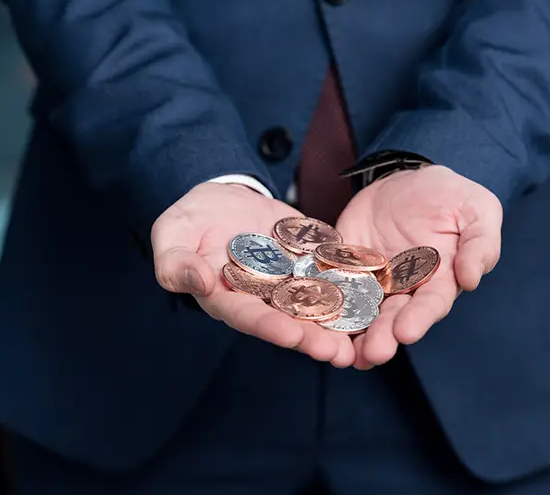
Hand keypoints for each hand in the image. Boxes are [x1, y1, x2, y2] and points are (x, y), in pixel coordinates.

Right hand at [151, 182, 355, 366]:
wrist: (224, 196)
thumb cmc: (191, 218)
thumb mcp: (172, 233)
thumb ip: (176, 261)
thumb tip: (197, 281)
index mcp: (226, 299)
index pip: (246, 317)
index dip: (268, 327)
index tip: (290, 336)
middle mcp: (261, 298)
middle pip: (287, 321)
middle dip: (312, 337)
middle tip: (337, 353)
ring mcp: (289, 283)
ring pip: (315, 307)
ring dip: (338, 324)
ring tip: (364, 340)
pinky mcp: (310, 264)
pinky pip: (332, 276)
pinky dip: (352, 286)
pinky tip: (377, 295)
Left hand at [335, 165, 501, 369]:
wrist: (406, 179)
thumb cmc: (450, 196)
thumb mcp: (477, 209)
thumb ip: (480, 243)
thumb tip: (471, 279)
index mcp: (439, 280)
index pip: (431, 304)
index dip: (419, 319)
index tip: (406, 332)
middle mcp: (405, 289)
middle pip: (393, 317)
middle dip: (383, 336)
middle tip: (373, 353)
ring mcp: (373, 281)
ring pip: (362, 313)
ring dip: (354, 334)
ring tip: (345, 354)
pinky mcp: (345, 268)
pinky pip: (333, 287)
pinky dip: (324, 306)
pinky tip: (314, 323)